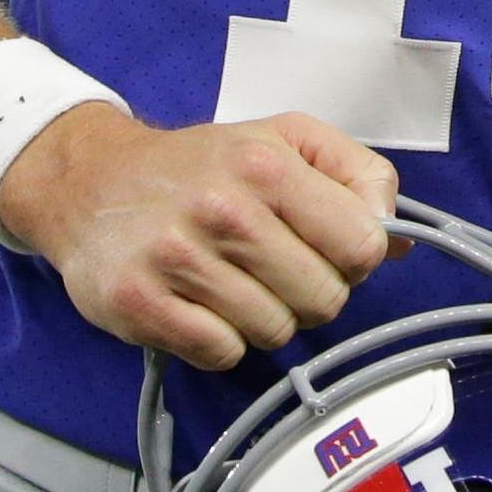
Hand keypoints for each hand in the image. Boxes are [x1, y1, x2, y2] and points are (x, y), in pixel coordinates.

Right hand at [0, 104, 399, 371]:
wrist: (89, 180)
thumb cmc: (199, 165)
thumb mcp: (283, 138)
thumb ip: (355, 175)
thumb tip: (402, 238)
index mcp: (268, 163)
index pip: (362, 244)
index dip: (355, 256)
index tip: (327, 248)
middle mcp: (224, 210)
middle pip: (325, 298)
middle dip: (310, 291)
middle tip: (273, 268)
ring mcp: (178, 260)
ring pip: (276, 332)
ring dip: (263, 316)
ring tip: (231, 280)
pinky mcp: (141, 304)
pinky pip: (223, 353)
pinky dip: (220, 339)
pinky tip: (200, 303)